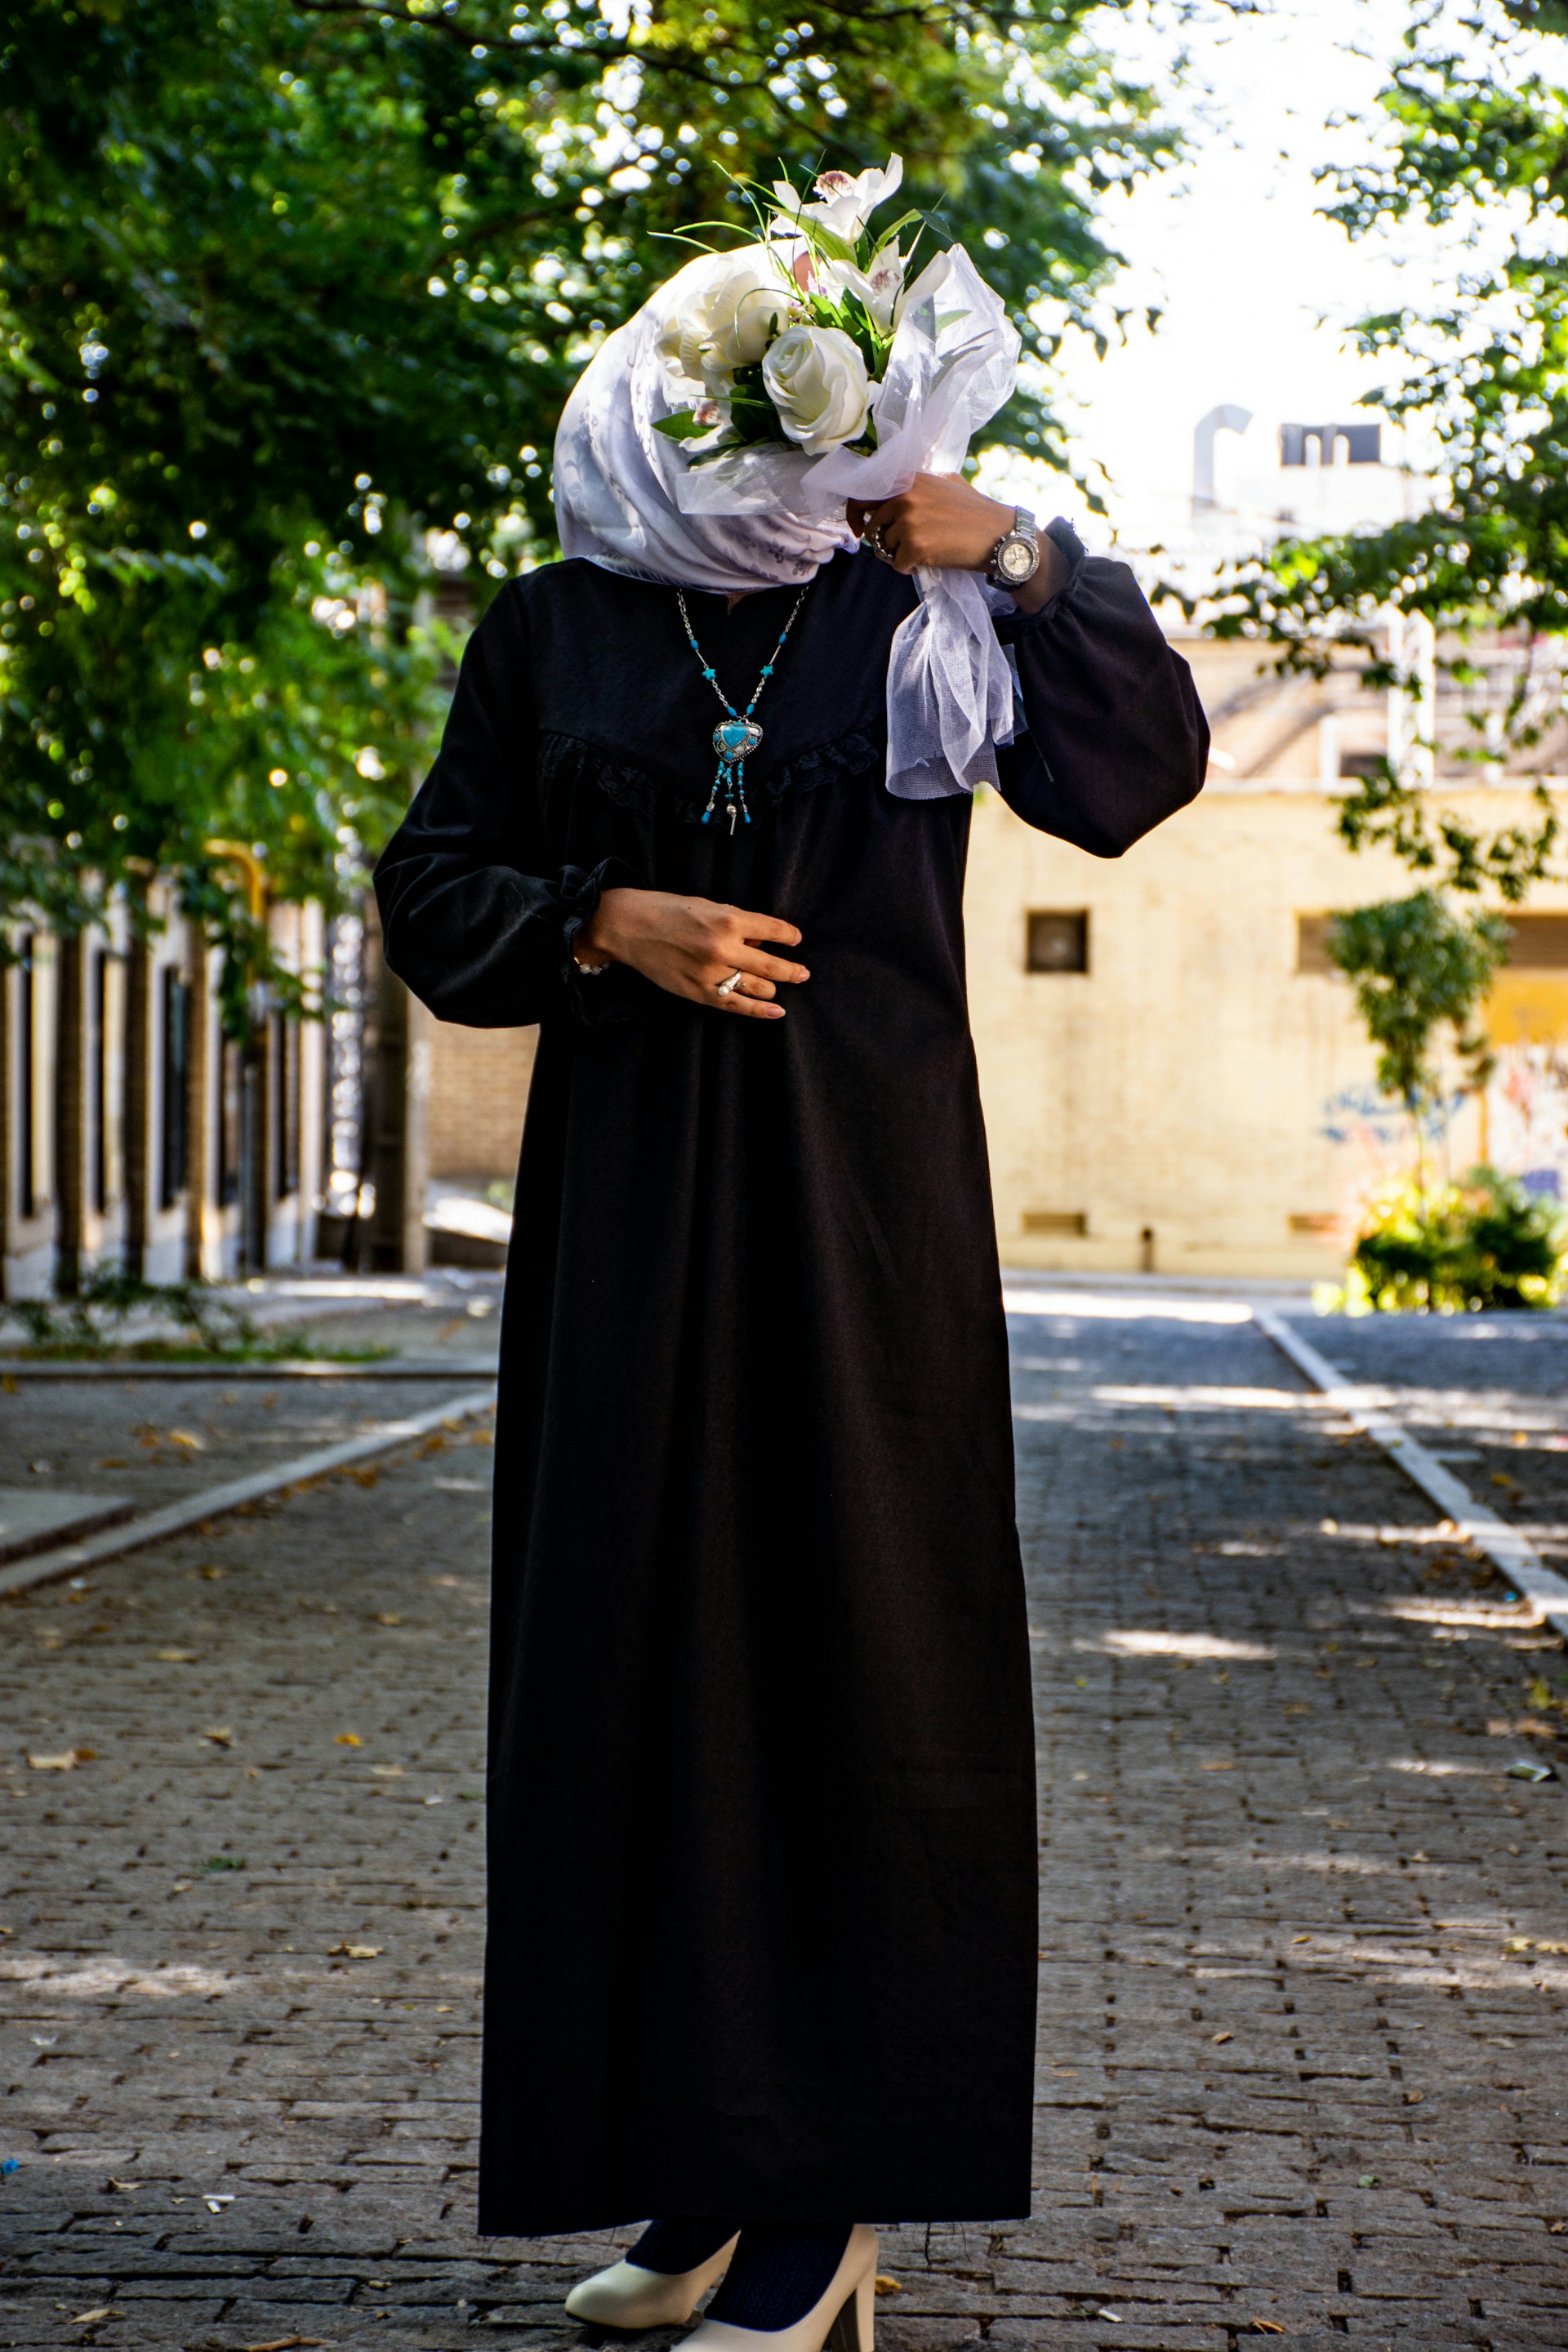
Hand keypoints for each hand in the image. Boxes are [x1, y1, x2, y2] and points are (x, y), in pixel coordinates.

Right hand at [575, 887, 807, 1019]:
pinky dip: (760, 1010)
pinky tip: (776, 1011)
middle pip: (772, 966)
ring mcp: (712, 973)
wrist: (629, 926)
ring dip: (773, 987)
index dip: (789, 937)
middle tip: (803, 973)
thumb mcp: (708, 906)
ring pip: (758, 987)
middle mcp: (724, 947)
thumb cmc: (668, 910)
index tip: (796, 940)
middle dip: (792, 971)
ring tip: (779, 986)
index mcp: (728, 919)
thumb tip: (765, 937)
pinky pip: (737, 1005)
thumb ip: (738, 922)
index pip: (774, 931)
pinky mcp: (699, 992)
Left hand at [846, 472, 1067, 611]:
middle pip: (872, 528)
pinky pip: (897, 565)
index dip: (855, 514)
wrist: (999, 535)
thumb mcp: (945, 483)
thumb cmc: (975, 511)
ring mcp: (908, 522)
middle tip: (903, 548)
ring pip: (884, 548)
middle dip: (884, 541)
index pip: (864, 495)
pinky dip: (910, 569)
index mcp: (909, 480)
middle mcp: (904, 497)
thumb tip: (892, 494)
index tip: (858, 528)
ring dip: (900, 555)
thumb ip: (917, 486)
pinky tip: (929, 561)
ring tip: (925, 551)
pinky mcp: (913, 546)